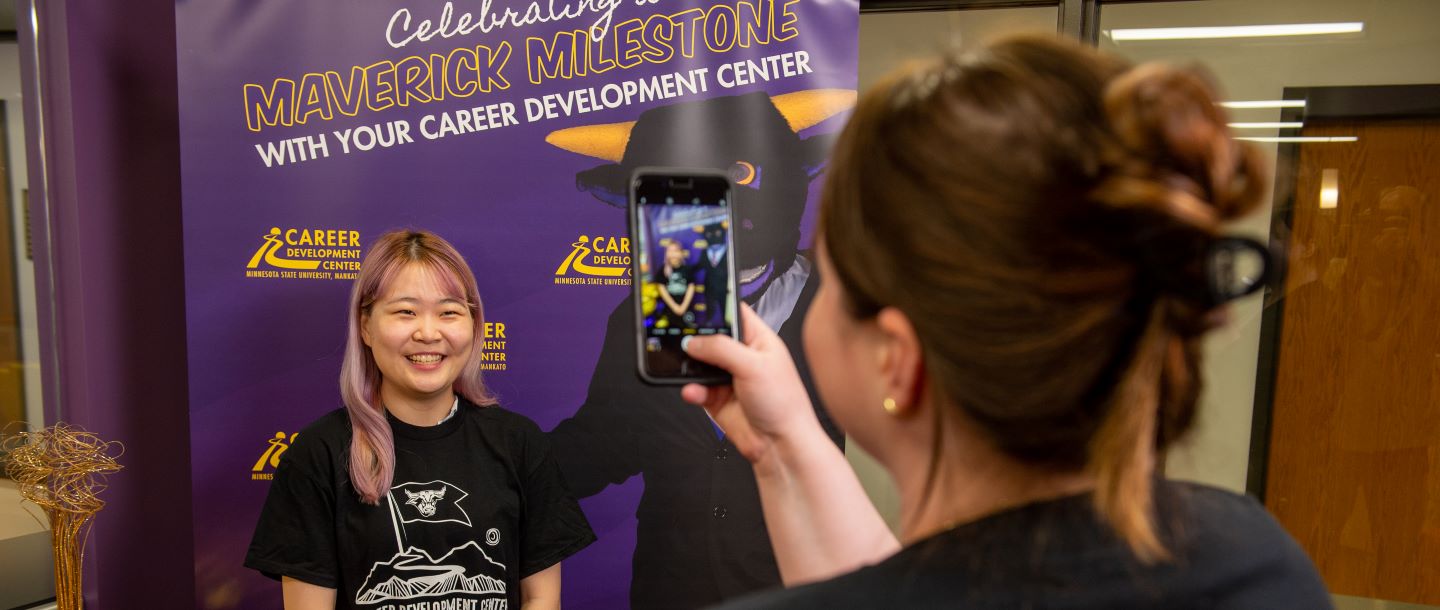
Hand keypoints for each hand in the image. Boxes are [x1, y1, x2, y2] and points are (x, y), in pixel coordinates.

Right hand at [680, 304, 816, 466]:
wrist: (780, 445)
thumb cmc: (784, 403)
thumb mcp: (754, 366)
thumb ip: (722, 349)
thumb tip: (694, 342)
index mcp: (757, 339)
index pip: (733, 312)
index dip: (715, 306)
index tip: (693, 301)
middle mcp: (741, 356)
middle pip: (710, 337)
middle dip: (695, 338)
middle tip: (680, 337)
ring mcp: (727, 377)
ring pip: (698, 363)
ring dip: (690, 366)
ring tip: (685, 367)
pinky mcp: (716, 399)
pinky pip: (696, 388)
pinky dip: (691, 389)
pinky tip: (694, 391)